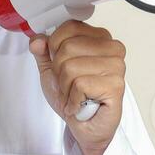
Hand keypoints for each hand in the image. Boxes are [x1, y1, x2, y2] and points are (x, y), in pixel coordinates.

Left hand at [29, 20, 124, 154]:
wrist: (85, 127)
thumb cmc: (74, 97)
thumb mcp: (52, 69)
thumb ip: (43, 51)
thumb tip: (37, 40)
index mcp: (99, 38)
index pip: (69, 27)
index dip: (54, 47)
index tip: (60, 65)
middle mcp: (112, 48)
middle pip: (67, 47)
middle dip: (59, 72)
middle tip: (68, 85)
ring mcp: (116, 66)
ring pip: (71, 66)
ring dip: (65, 88)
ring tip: (74, 95)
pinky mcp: (116, 85)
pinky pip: (80, 84)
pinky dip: (72, 99)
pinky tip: (79, 104)